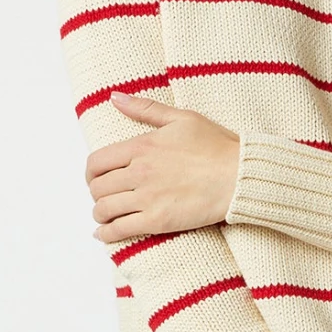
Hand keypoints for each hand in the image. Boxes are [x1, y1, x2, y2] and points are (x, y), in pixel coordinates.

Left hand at [88, 92, 240, 240]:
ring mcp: (147, 198)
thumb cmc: (217, 146)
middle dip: (96, 194)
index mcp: (141, 146)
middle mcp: (139, 172)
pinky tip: (104, 234)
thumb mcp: (181, 118)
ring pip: (104, 209)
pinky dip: (106, 234)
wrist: (240, 176)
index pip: (97, 162)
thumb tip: (114, 97)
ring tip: (104, 217)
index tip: (95, 178)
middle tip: (104, 198)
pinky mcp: (158, 221)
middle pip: (98, 187)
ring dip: (99, 215)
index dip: (91, 173)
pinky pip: (120, 230)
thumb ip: (145, 108)